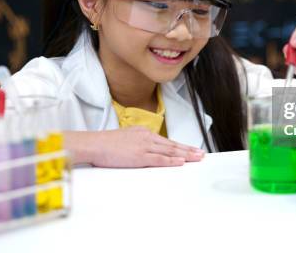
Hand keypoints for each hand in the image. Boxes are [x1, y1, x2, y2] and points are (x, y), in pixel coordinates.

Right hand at [64, 126, 204, 167]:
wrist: (94, 144)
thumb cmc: (105, 144)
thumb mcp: (125, 138)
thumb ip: (137, 143)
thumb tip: (143, 150)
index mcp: (143, 133)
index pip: (166, 141)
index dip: (180, 146)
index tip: (191, 149)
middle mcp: (147, 138)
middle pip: (172, 145)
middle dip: (188, 149)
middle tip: (201, 154)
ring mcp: (144, 146)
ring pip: (170, 151)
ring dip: (185, 155)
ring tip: (197, 158)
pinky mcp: (140, 156)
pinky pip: (159, 159)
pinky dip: (172, 161)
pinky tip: (181, 162)